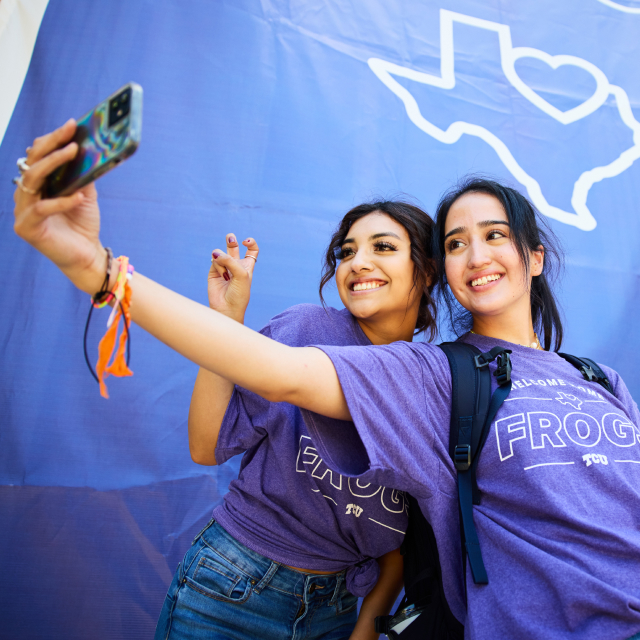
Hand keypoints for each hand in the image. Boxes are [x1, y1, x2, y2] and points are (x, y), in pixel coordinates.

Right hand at [13, 119, 107, 293]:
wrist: (86, 255)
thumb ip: (81, 174)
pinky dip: (61, 201)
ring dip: (54, 164)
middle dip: (51, 144)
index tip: (71, 125)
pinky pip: (42, 208)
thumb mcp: (85, 194)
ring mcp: (22, 210)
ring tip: (73, 152)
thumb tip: (88, 148)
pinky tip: (79, 196)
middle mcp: (24, 194)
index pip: (37, 155)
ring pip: (33, 179)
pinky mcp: (27, 227)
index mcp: (36, 184)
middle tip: (69, 133)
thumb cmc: (83, 225)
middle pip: (33, 162)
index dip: (52, 139)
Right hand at [208, 234, 258, 321]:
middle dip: (231, 240)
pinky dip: (219, 267)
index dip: (250, 243)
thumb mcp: (242, 274)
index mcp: (247, 266)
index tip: (246, 242)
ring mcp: (224, 268)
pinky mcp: (213, 272)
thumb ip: (231, 260)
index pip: (251, 250)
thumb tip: (215, 253)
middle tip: (230, 238)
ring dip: (224, 259)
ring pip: (221, 253)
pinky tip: (223, 277)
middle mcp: (235, 265)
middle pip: (233, 247)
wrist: (227, 308)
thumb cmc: (239, 294)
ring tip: (227, 273)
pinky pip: (215, 261)